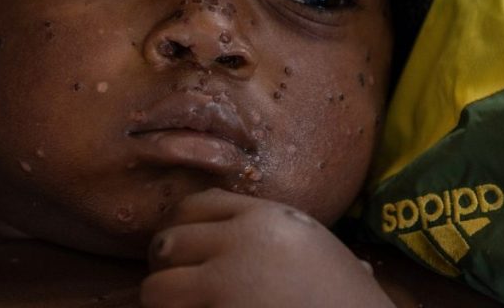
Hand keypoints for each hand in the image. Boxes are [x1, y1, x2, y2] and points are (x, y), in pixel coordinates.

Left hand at [142, 189, 395, 307]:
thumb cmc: (346, 297)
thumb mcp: (313, 246)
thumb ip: (269, 232)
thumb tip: (222, 235)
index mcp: (265, 218)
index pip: (195, 205)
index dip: (181, 227)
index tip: (183, 249)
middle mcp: (238, 243)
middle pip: (168, 242)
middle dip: (167, 266)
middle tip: (177, 286)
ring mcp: (224, 285)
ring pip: (157, 288)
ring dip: (164, 301)